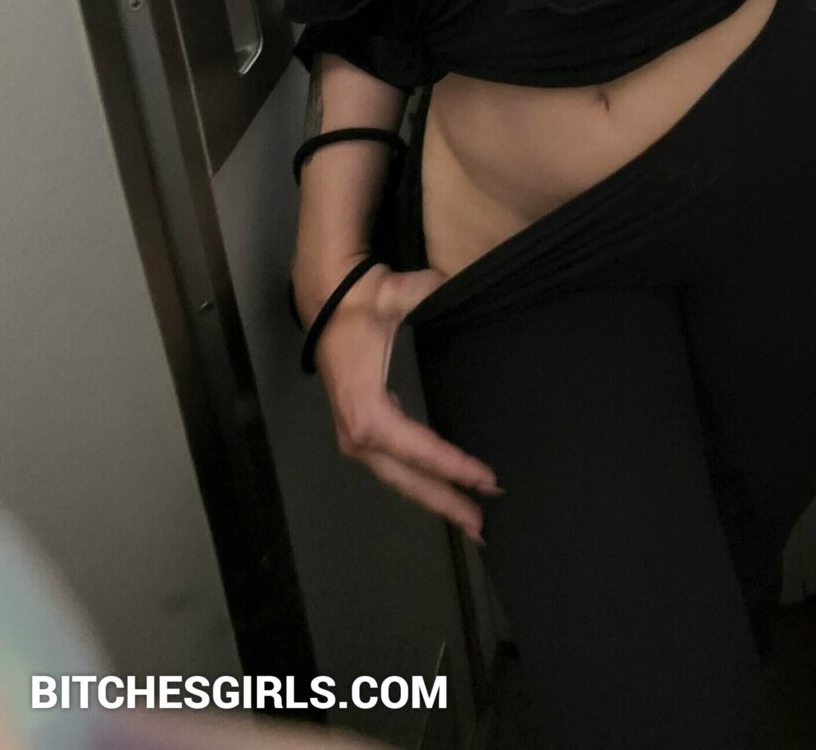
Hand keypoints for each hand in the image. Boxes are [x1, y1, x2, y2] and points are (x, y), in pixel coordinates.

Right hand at [302, 260, 502, 541]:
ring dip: (435, 498)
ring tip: (472, 519)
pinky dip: (421, 481)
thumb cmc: (362, 302)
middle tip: (485, 528)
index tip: (489, 481)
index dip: (455, 468)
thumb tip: (456, 286)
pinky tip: (444, 488)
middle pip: (410, 480)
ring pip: (401, 479)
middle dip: (448, 504)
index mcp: (368, 412)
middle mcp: (359, 435)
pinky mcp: (360, 431)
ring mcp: (356, 437)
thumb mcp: (396, 295)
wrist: (326, 298)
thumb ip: (428, 291)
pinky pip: (395, 466)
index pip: (420, 450)